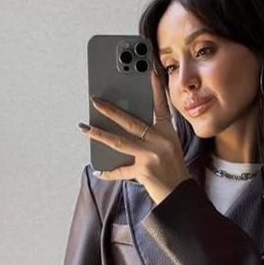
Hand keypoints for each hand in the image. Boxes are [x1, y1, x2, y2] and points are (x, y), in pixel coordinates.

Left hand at [78, 68, 190, 204]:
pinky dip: (108, 172)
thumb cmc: (173, 170)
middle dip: (111, 111)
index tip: (148, 69)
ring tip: (84, 127)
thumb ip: (153, 133)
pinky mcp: (143, 172)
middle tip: (95, 101)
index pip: (160, 106)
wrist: (179, 194)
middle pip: (131, 122)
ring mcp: (151, 157)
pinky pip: (121, 171)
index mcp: (167, 133)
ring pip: (119, 142)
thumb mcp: (170, 146)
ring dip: (99, 134)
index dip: (155, 88)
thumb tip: (128, 124)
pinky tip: (97, 170)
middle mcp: (160, 142)